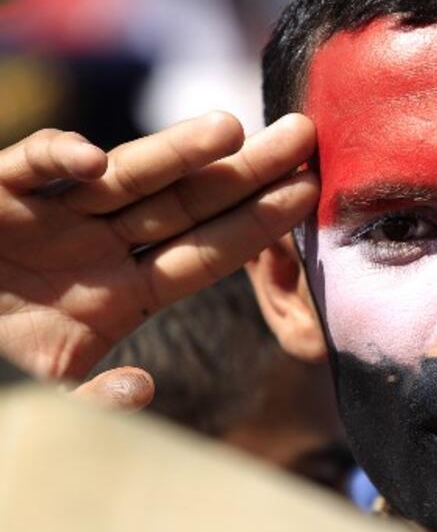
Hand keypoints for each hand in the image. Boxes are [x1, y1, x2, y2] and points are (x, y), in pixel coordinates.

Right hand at [0, 113, 318, 403]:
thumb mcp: (47, 387)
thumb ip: (94, 402)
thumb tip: (140, 393)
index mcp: (127, 289)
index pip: (208, 252)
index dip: (260, 223)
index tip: (311, 193)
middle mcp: (104, 243)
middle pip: (188, 202)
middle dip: (246, 170)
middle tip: (305, 135)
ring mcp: (58, 213)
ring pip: (127, 176)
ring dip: (174, 152)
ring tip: (229, 129)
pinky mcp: (0, 188)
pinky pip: (34, 167)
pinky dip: (58, 160)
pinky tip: (91, 161)